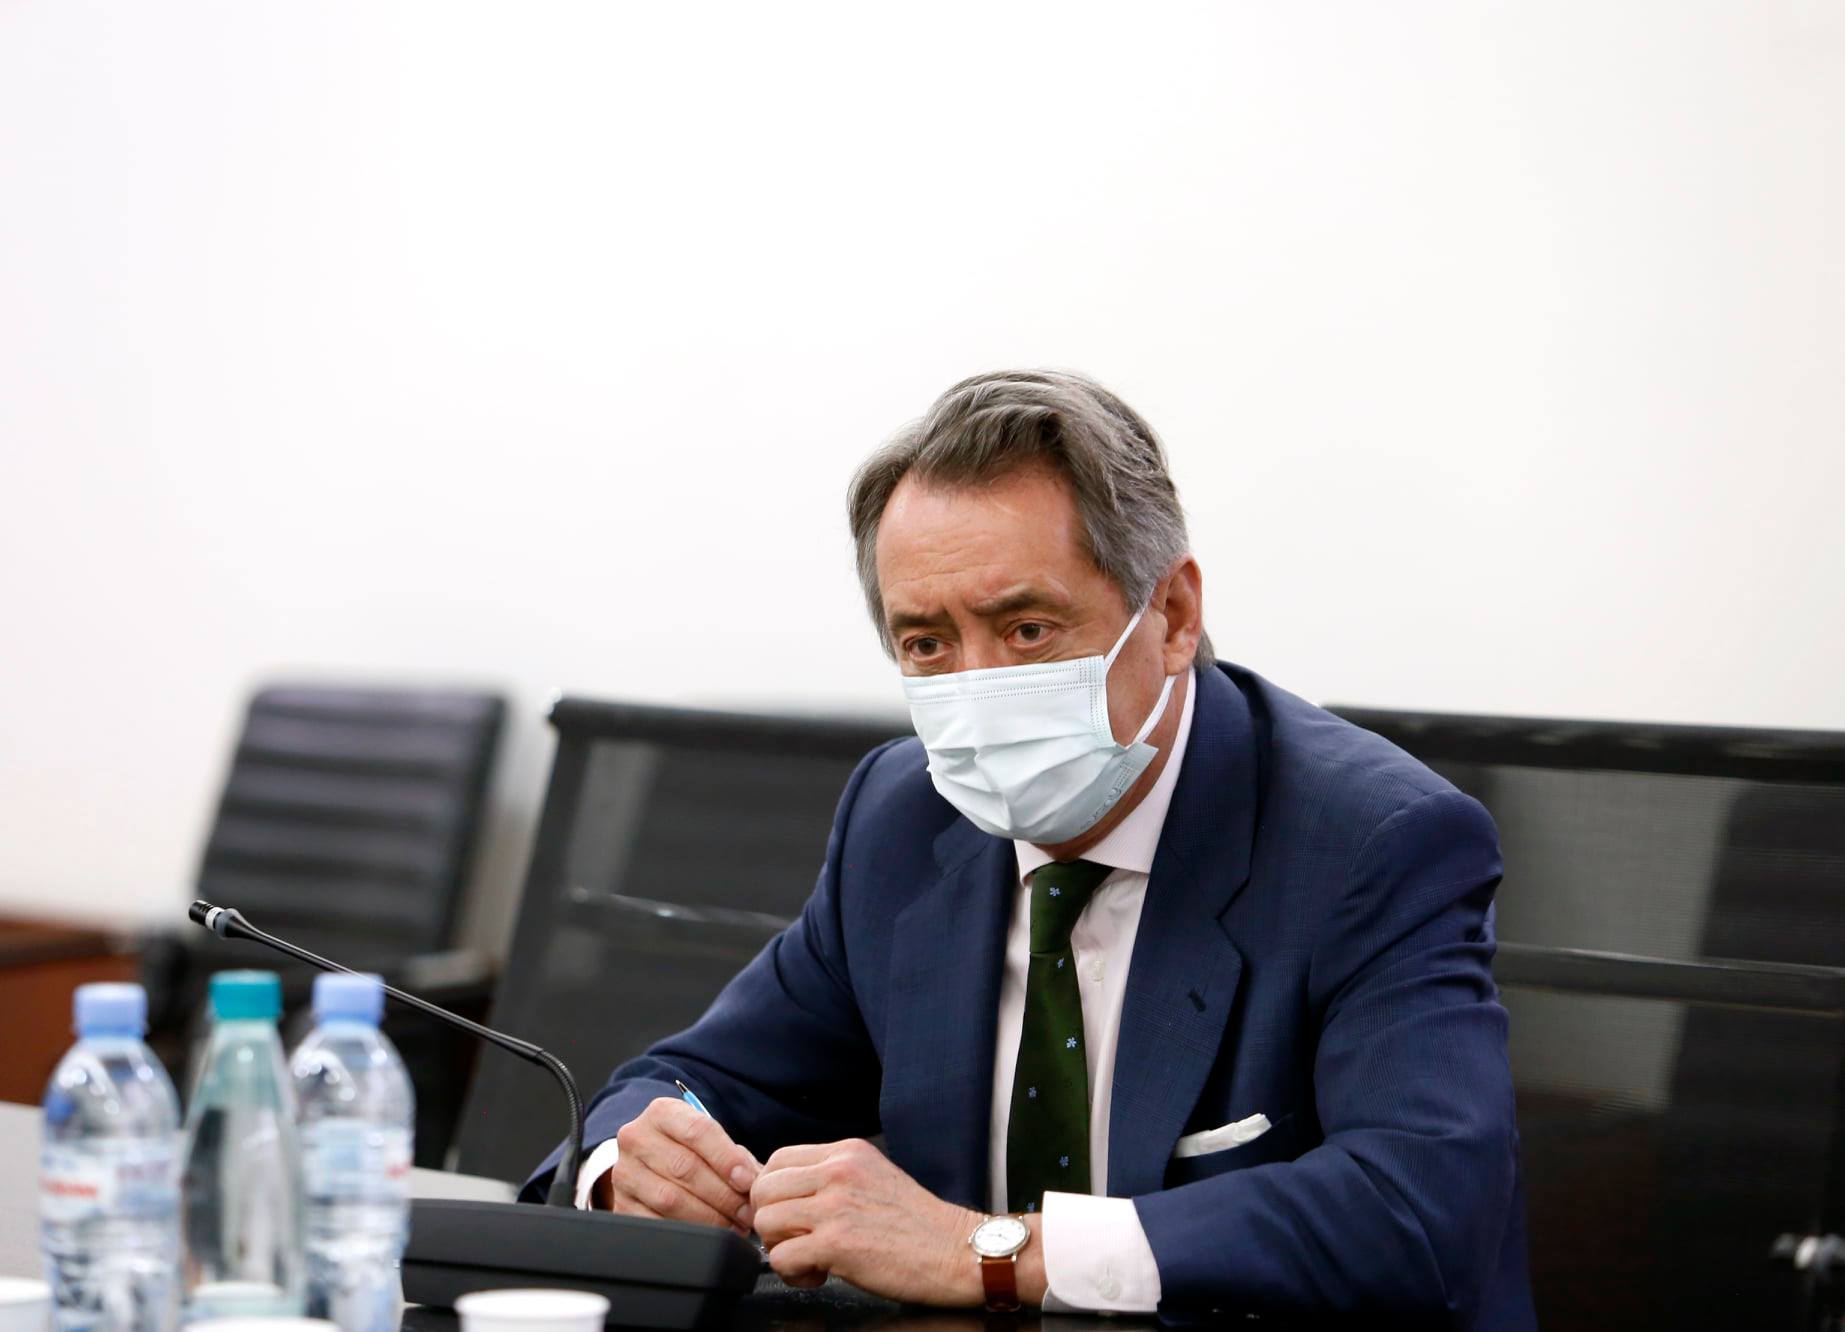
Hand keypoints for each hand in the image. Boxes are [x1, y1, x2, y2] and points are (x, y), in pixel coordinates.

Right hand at [595, 1097, 759, 1234]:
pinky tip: (708, 1233)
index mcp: (662, 1113)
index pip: (698, 1131)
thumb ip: (733, 1156)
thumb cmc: (689, 1150)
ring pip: (670, 1199)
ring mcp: (624, 1173)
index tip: (748, 1180)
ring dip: (709, 1216)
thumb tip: (756, 1181)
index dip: (727, 1158)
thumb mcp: (708, 1140)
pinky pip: (657, 1222)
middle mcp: (636, 1138)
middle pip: (685, 1168)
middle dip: (723, 1194)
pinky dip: (687, 1231)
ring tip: (733, 1224)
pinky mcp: (621, 1205)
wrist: (650, 1161)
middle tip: (747, 1211)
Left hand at [750, 1138, 996, 1304]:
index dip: (775, 1193)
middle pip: (763, 1189)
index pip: (777, 1160)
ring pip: (765, 1222)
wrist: (958, 1251)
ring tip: (809, 1258)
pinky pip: (781, 1257)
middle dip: (772, 1221)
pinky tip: (819, 1274)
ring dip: (780, 1247)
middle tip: (797, 1240)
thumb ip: (834, 1177)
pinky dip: (793, 1273)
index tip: (790, 1215)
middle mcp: (838, 1171)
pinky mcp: (836, 1243)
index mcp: (847, 1152)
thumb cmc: (919, 1224)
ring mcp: (836, 1206)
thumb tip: (789, 1192)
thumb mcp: (874, 1177)